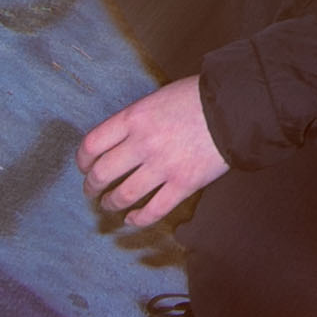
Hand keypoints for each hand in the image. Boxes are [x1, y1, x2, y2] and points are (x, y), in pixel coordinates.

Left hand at [79, 77, 226, 226]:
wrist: (235, 107)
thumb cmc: (197, 98)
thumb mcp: (157, 98)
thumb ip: (136, 120)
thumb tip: (120, 142)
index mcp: (133, 118)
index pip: (92, 144)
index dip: (82, 160)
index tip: (83, 167)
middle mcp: (142, 143)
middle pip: (102, 173)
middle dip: (92, 186)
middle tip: (92, 190)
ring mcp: (162, 166)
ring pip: (123, 195)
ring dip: (111, 203)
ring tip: (110, 205)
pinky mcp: (183, 184)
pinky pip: (153, 210)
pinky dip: (138, 219)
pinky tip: (132, 219)